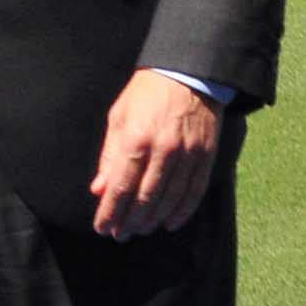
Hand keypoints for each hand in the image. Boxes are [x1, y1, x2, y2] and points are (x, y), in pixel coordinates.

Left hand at [89, 69, 222, 238]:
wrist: (190, 70)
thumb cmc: (148, 92)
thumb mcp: (120, 117)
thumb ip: (109, 156)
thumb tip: (99, 190)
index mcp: (136, 139)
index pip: (120, 187)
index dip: (110, 213)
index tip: (102, 229)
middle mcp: (163, 149)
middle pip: (144, 198)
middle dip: (130, 221)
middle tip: (121, 234)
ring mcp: (188, 153)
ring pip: (169, 199)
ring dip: (153, 219)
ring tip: (142, 229)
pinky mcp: (206, 154)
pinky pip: (195, 190)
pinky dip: (183, 211)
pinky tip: (171, 222)